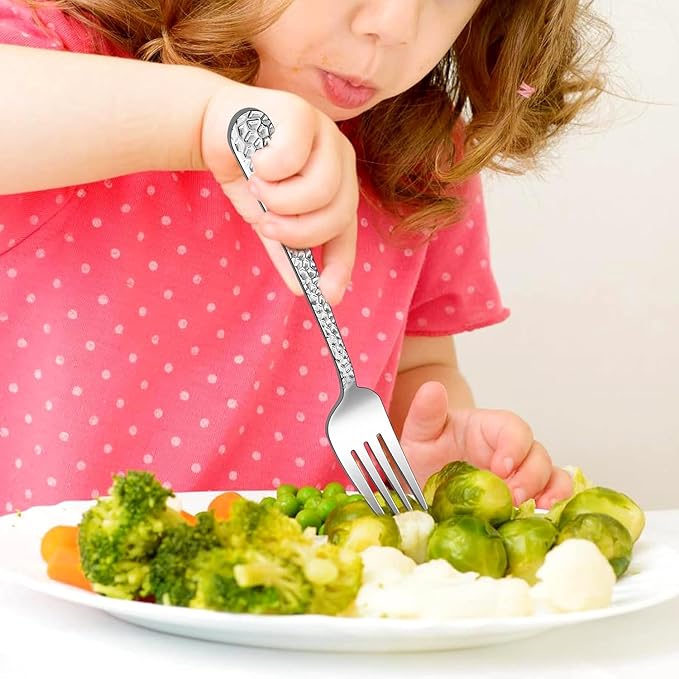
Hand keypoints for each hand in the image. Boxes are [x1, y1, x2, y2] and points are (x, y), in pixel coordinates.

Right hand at [201, 81, 357, 304]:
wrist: (215, 129)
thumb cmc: (248, 174)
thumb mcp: (268, 218)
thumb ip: (286, 248)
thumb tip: (301, 289)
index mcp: (338, 188)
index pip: (346, 232)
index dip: (339, 266)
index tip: (326, 296)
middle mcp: (341, 161)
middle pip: (337, 214)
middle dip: (297, 230)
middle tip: (266, 224)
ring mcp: (326, 134)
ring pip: (320, 189)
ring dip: (279, 200)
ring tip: (257, 186)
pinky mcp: (302, 113)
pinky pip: (292, 159)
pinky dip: (267, 169)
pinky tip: (256, 160)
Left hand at [399, 382, 572, 508]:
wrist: (424, 476)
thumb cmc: (428, 449)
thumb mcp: (420, 432)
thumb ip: (426, 412)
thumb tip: (431, 389)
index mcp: (488, 427)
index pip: (512, 428)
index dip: (513, 446)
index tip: (501, 467)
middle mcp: (510, 447)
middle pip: (536, 453)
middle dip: (529, 476)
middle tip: (512, 497)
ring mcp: (521, 470)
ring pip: (550, 472)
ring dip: (548, 489)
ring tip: (534, 508)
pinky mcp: (525, 492)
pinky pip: (551, 492)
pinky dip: (555, 500)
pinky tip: (544, 513)